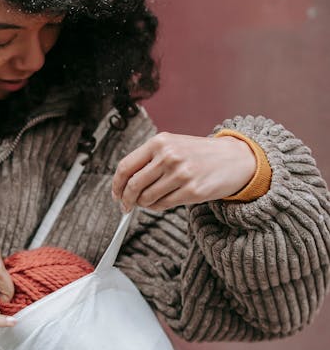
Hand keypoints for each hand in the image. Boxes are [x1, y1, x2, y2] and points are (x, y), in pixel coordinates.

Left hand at [111, 132, 256, 212]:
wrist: (234, 159)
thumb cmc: (199, 154)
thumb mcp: (172, 146)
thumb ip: (148, 160)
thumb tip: (124, 184)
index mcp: (160, 142)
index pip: (126, 166)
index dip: (116, 184)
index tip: (115, 194)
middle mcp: (169, 156)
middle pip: (133, 185)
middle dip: (127, 199)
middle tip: (127, 206)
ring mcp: (181, 174)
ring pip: (147, 198)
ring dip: (144, 204)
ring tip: (150, 201)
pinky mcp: (193, 191)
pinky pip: (163, 205)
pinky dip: (158, 207)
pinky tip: (163, 202)